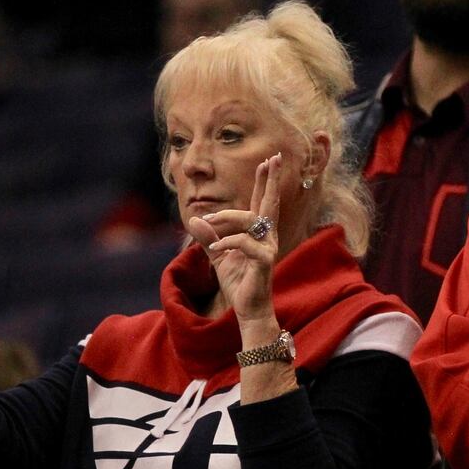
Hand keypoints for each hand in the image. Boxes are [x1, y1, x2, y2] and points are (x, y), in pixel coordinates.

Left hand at [185, 153, 280, 322]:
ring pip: (250, 220)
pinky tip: (215, 247)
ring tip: (208, 220)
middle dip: (270, 180)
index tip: (267, 161)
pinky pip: (245, 243)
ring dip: (227, 217)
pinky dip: (227, 241)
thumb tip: (194, 218)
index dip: (264, 182)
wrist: (247, 311)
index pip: (261, 202)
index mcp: (258, 233)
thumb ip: (207, 237)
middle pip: (269, 203)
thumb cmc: (238, 283)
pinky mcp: (264, 261)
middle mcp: (267, 237)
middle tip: (274, 157)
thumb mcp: (218, 256)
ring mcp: (268, 248)